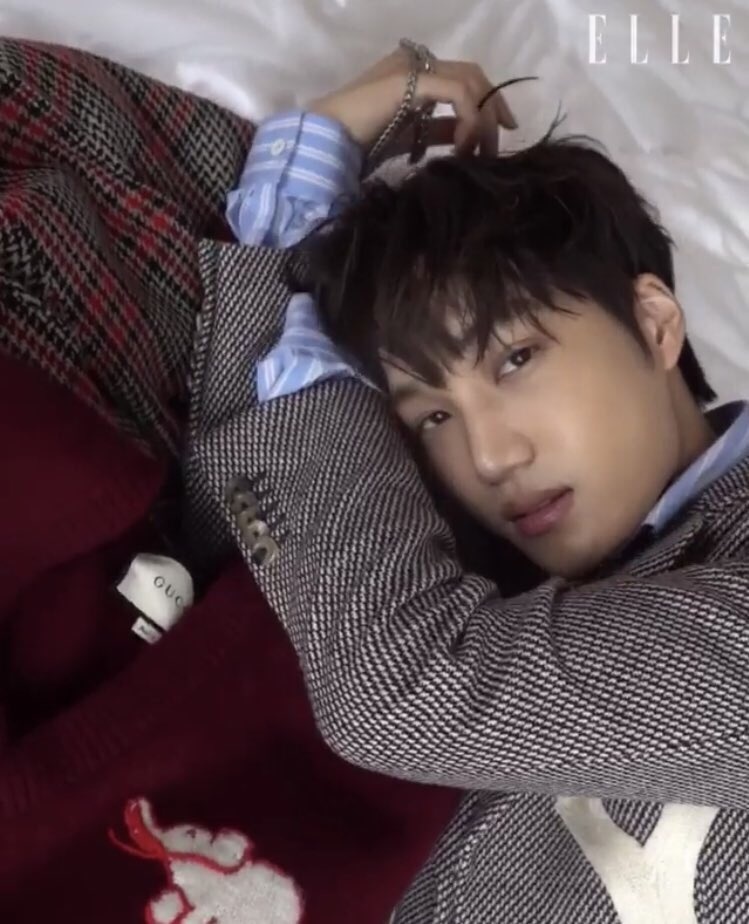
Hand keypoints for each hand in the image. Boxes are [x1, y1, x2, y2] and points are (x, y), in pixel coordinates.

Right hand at [307, 46, 517, 158]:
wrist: (324, 142)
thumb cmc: (357, 144)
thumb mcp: (408, 138)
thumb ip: (437, 132)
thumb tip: (464, 140)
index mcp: (412, 74)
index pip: (461, 80)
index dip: (486, 104)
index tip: (499, 134)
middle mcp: (415, 63)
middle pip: (472, 75)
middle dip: (494, 107)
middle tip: (503, 138)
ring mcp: (412, 68)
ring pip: (469, 82)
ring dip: (484, 118)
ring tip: (482, 152)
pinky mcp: (410, 81)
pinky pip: (458, 93)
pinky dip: (469, 119)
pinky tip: (463, 146)